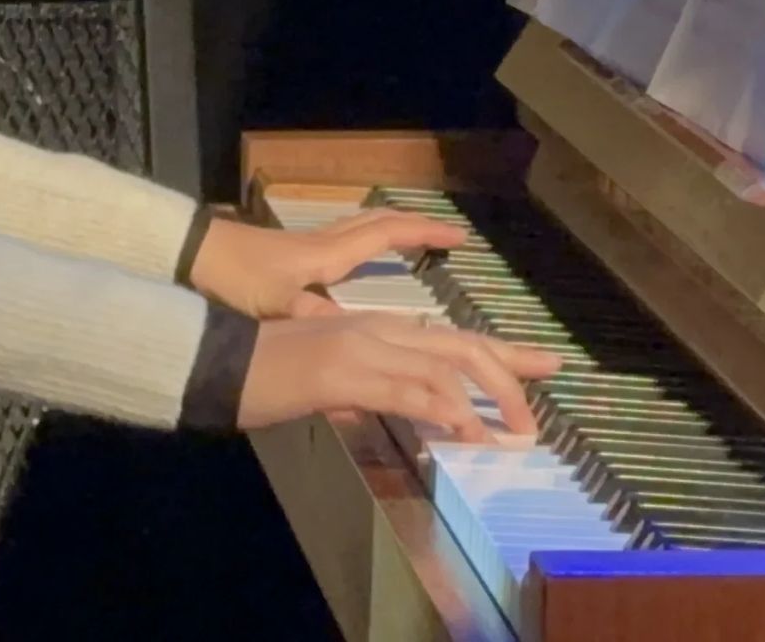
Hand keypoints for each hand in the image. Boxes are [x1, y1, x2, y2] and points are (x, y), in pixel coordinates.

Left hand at [189, 210, 468, 318]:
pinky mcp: (286, 258)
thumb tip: (365, 335)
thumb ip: (320, 320)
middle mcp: (321, 245)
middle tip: (446, 235)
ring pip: (357, 231)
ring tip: (413, 246)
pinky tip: (356, 273)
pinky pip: (338, 245)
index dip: (423, 234)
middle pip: (376, 223)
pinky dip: (360, 249)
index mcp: (326, 254)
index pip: (386, 234)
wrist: (187, 257)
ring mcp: (303, 248)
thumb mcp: (278, 305)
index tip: (459, 236)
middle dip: (413, 227)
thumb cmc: (233, 278)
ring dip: (387, 232)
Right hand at [236, 313, 556, 442]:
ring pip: (446, 366)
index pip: (452, 337)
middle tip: (536, 419)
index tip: (545, 365)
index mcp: (375, 329)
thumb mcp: (325, 381)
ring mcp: (363, 347)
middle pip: (462, 346)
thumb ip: (361, 390)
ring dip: (486, 403)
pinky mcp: (347, 373)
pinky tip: (467, 434)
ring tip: (510, 436)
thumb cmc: (265, 373)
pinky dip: (446, 413)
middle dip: (509, 376)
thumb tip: (387, 408)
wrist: (219, 363)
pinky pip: (410, 392)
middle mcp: (377, 329)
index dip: (502, 352)